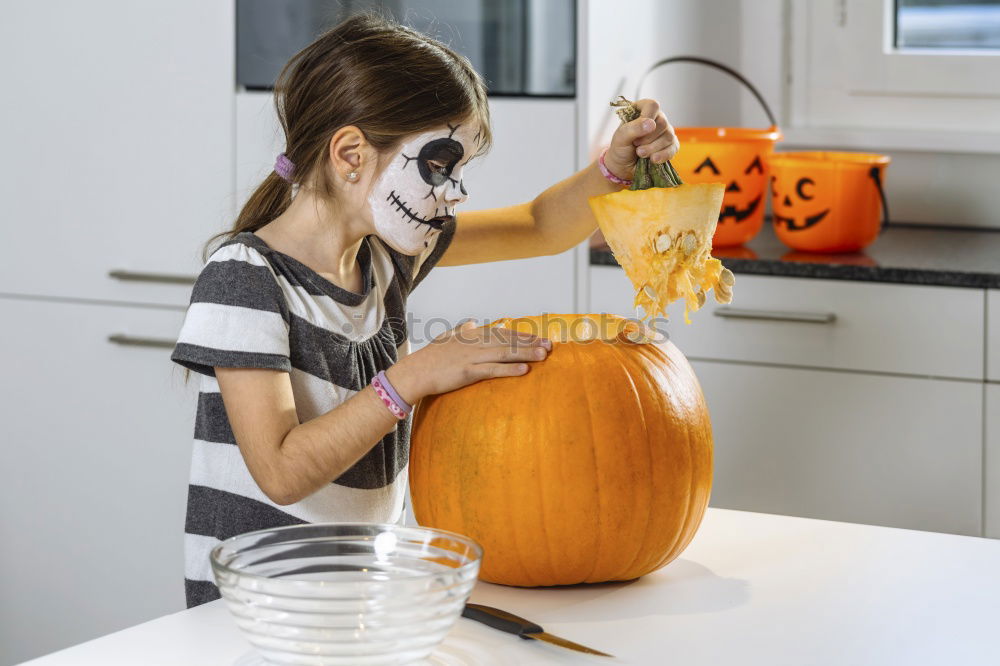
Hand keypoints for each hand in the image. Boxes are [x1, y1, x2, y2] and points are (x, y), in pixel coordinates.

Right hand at [386, 321, 550, 402]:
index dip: (522, 336)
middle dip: (530, 343)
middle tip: (550, 345)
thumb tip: (475, 322)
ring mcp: (471, 357)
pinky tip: (524, 370)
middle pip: (508, 341)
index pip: (503, 334)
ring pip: (504, 354)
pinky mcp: (467, 372)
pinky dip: (509, 369)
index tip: (539, 337)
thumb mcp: (447, 338)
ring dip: (526, 353)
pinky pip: (492, 370)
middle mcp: (475, 344)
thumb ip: (463, 330)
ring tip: (544, 355)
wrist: (414, 372)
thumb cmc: (430, 357)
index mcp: (472, 336)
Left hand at [604, 98, 678, 180]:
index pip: (652, 106)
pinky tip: (653, 159)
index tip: (637, 132)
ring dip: (652, 148)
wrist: (624, 166)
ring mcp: (665, 132)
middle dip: (647, 138)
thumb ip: (633, 128)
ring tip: (640, 153)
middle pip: (662, 123)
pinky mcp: (671, 145)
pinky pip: (673, 148)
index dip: (647, 118)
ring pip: (668, 137)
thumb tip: (651, 124)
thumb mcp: (620, 137)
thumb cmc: (621, 148)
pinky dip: (663, 155)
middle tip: (636, 145)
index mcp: (643, 110)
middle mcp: (657, 118)